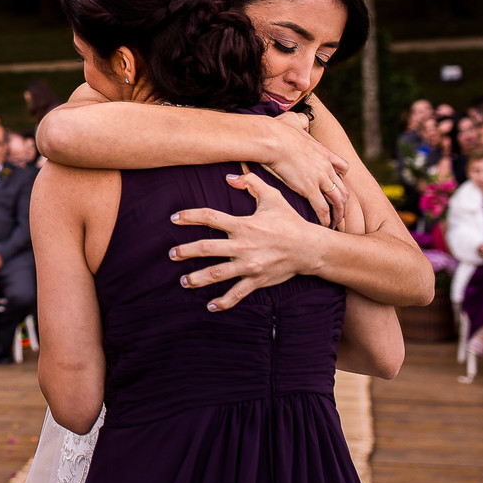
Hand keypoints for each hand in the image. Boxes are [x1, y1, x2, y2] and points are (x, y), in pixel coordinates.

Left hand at [171, 172, 316, 311]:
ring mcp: (249, 265)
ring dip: (198, 278)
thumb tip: (230, 176)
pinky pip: (237, 293)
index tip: (174, 218)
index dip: (190, 216)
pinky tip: (210, 306)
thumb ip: (252, 183)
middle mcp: (243, 245)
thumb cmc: (289, 221)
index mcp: (244, 225)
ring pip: (218, 274)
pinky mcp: (257, 280)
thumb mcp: (273, 197)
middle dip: (187, 251)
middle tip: (172, 254)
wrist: (310, 248)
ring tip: (183, 281)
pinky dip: (223, 302)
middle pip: (208, 249)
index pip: (211, 217)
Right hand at [263, 112, 348, 227]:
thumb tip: (301, 118)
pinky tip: (324, 225)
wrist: (273, 139)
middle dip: (343, 202)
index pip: (342, 167)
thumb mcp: (294, 120)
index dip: (340, 178)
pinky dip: (325, 218)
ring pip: (337, 200)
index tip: (335, 187)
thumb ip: (300, 120)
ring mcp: (320, 178)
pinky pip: (322, 208)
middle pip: (343, 188)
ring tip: (335, 223)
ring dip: (338, 213)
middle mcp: (326, 167)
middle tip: (339, 212)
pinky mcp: (310, 188)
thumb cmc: (278, 130)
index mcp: (323, 152)